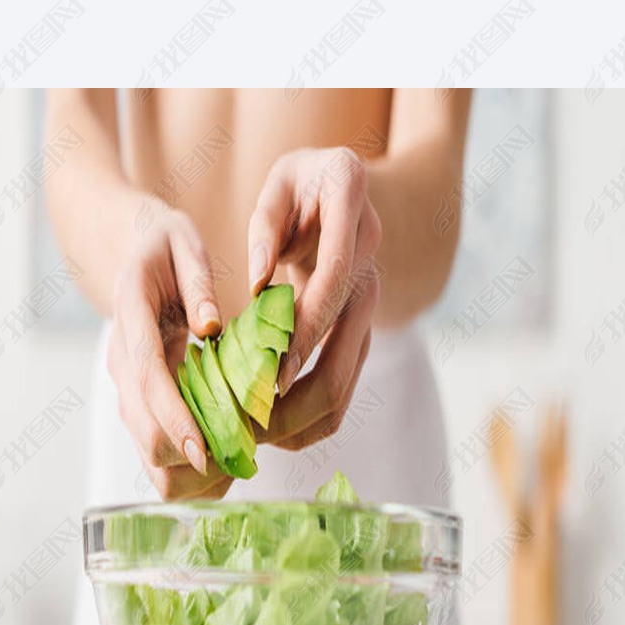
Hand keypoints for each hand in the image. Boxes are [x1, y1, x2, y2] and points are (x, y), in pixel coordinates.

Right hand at [108, 209, 233, 499]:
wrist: (130, 255)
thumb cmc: (164, 247)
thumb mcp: (182, 241)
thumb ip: (197, 280)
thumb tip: (211, 325)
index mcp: (131, 318)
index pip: (150, 382)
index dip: (177, 420)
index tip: (205, 450)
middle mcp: (123, 364)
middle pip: (146, 436)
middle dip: (191, 456)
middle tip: (243, 453)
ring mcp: (129, 389)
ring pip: (151, 456)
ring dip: (193, 470)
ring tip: (238, 457)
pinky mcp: (141, 404)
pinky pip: (160, 453)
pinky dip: (191, 466)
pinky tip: (225, 452)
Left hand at [246, 147, 381, 451]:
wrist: (341, 191)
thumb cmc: (299, 187)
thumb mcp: (278, 188)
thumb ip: (265, 228)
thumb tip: (259, 281)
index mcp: (354, 212)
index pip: (334, 281)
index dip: (306, 330)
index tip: (273, 374)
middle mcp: (371, 260)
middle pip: (347, 348)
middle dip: (300, 395)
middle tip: (252, 423)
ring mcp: (369, 300)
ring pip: (347, 380)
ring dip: (302, 418)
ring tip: (256, 437)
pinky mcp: (360, 330)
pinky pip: (343, 387)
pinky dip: (309, 417)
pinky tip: (274, 431)